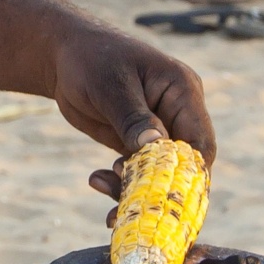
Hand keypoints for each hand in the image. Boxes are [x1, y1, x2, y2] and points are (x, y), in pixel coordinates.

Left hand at [47, 17, 214, 204]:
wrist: (64, 55)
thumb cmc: (90, 58)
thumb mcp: (110, 85)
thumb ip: (133, 117)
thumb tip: (156, 148)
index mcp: (183, 92)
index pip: (199, 142)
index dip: (188, 174)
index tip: (163, 196)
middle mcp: (177, 113)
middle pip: (183, 165)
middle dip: (159, 191)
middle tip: (129, 209)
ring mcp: (159, 130)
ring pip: (160, 174)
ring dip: (134, 191)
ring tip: (102, 189)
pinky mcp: (137, 143)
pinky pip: (138, 172)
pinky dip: (120, 184)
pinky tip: (95, 180)